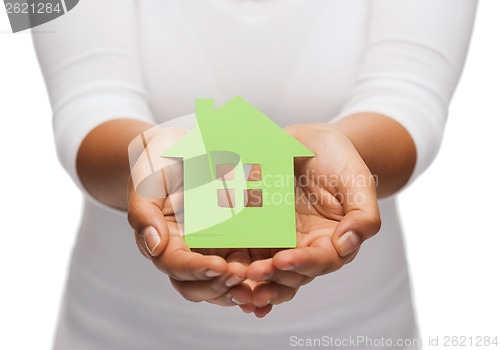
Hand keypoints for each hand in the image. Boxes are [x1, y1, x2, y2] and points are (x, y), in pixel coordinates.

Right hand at [127, 127, 251, 306]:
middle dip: (218, 285)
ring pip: (220, 284)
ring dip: (237, 287)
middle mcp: (186, 253)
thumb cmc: (160, 165)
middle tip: (241, 275)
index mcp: (164, 242)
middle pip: (197, 286)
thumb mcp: (147, 182)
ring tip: (258, 278)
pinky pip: (242, 264)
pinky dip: (253, 273)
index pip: (176, 266)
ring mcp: (209, 251)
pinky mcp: (231, 243)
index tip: (219, 266)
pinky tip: (270, 270)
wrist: (179, 150)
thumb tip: (155, 246)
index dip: (196, 270)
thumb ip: (144, 213)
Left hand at [246, 123, 380, 311]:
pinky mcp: (257, 231)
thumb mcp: (357, 181)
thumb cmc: (338, 161)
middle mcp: (305, 247)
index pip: (321, 261)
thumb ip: (363, 215)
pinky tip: (219, 265)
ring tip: (233, 276)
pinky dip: (234, 261)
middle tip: (251, 273)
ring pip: (266, 270)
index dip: (303, 264)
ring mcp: (279, 241)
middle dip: (271, 278)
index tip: (282, 260)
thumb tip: (349, 243)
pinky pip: (245, 249)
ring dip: (250, 278)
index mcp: (332, 241)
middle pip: (290, 274)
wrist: (309, 143)